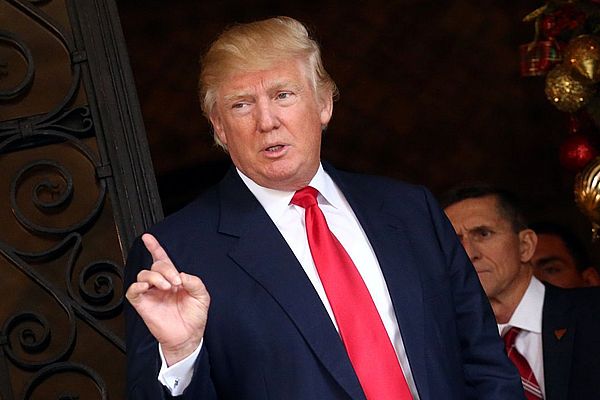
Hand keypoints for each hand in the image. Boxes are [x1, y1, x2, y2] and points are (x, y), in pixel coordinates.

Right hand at [126, 233, 209, 365]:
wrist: (188, 336)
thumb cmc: (194, 317)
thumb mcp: (202, 296)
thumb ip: (195, 282)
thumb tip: (181, 274)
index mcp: (174, 279)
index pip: (162, 259)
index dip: (155, 247)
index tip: (148, 238)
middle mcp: (161, 284)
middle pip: (156, 265)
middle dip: (166, 269)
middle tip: (176, 282)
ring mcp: (151, 293)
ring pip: (144, 274)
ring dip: (156, 276)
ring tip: (167, 287)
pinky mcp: (143, 304)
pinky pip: (133, 290)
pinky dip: (139, 285)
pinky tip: (148, 286)